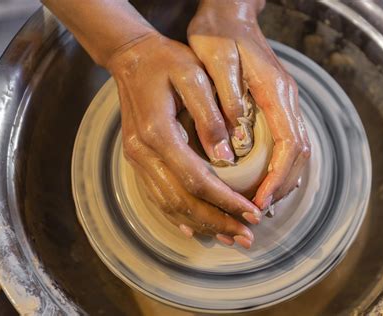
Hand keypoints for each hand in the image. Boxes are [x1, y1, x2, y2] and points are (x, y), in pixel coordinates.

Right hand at [108, 32, 260, 247]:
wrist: (130, 58)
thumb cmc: (166, 62)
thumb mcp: (193, 76)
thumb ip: (210, 116)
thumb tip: (226, 156)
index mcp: (158, 133)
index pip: (197, 180)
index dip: (227, 201)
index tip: (252, 213)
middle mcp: (143, 153)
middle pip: (182, 201)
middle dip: (217, 222)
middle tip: (246, 237)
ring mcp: (137, 159)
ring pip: (169, 205)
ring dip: (201, 224)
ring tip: (229, 236)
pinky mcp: (138, 161)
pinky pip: (158, 197)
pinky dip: (179, 216)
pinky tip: (196, 227)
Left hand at [188, 0, 310, 209]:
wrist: (229, 12)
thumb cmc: (218, 33)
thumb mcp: (215, 60)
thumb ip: (227, 100)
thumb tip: (236, 144)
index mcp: (275, 92)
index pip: (288, 145)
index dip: (277, 178)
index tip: (259, 201)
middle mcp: (286, 99)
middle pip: (298, 153)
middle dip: (282, 186)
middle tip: (259, 210)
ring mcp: (283, 102)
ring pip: (296, 150)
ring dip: (282, 179)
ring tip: (261, 203)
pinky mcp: (275, 104)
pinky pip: (285, 142)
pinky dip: (278, 166)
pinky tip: (263, 180)